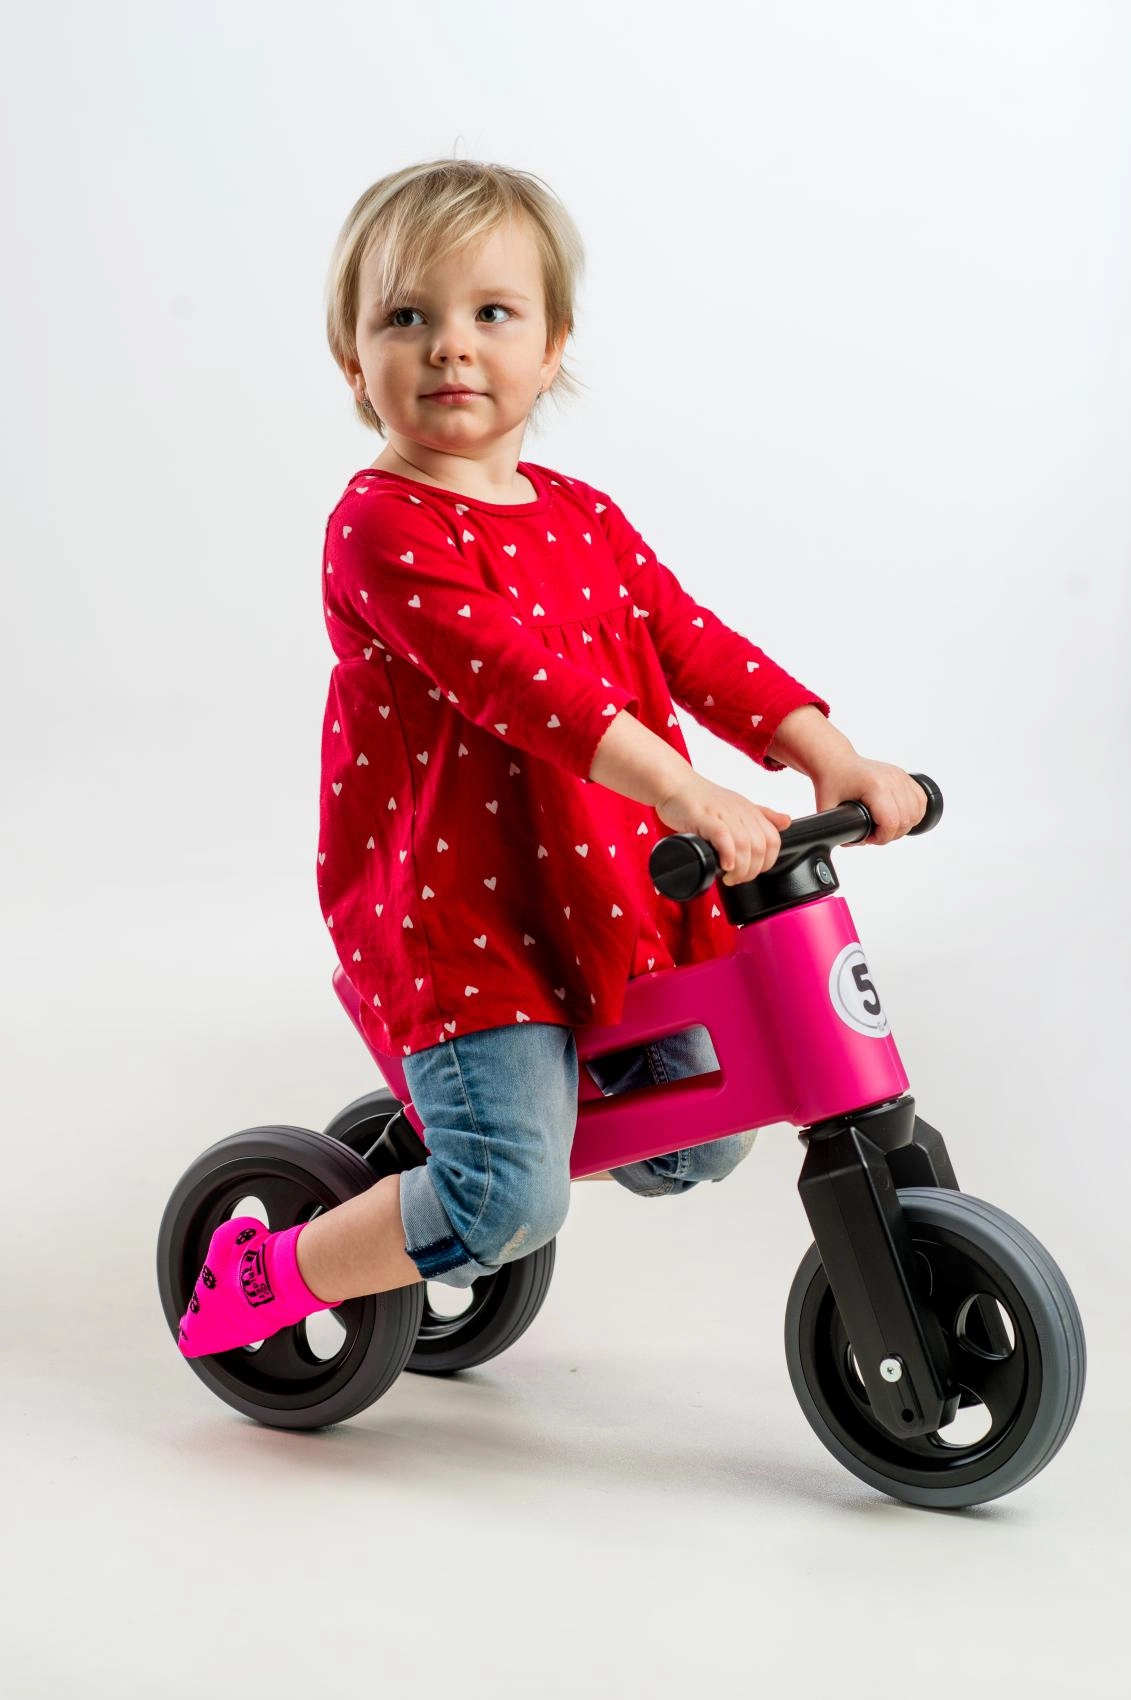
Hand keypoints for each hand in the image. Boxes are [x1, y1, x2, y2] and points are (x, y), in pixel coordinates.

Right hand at [656, 771, 792, 884]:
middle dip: (751, 871)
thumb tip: (786, 822)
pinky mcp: (704, 816)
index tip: (750, 872)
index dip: (766, 863)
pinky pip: (723, 837)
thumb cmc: (702, 799)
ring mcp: (723, 813)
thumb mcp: (738, 806)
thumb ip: (762, 815)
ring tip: (728, 877)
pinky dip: (727, 855)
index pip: (773, 841)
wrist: (674, 784)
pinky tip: (723, 865)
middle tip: (736, 879)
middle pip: (760, 847)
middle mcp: (740, 811)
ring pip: (745, 845)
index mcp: (750, 811)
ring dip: (739, 869)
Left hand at [811, 756, 927, 845]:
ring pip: (916, 812)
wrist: (837, 761)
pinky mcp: (904, 776)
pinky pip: (920, 800)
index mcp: (875, 786)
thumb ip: (840, 829)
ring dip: (904, 826)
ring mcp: (900, 776)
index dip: (882, 838)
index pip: (891, 822)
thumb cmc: (832, 781)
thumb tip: (858, 844)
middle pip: (906, 820)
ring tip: (886, 827)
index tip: (869, 838)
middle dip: (891, 834)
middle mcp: (892, 779)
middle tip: (875, 834)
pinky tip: (900, 818)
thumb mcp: (828, 808)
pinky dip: (914, 814)